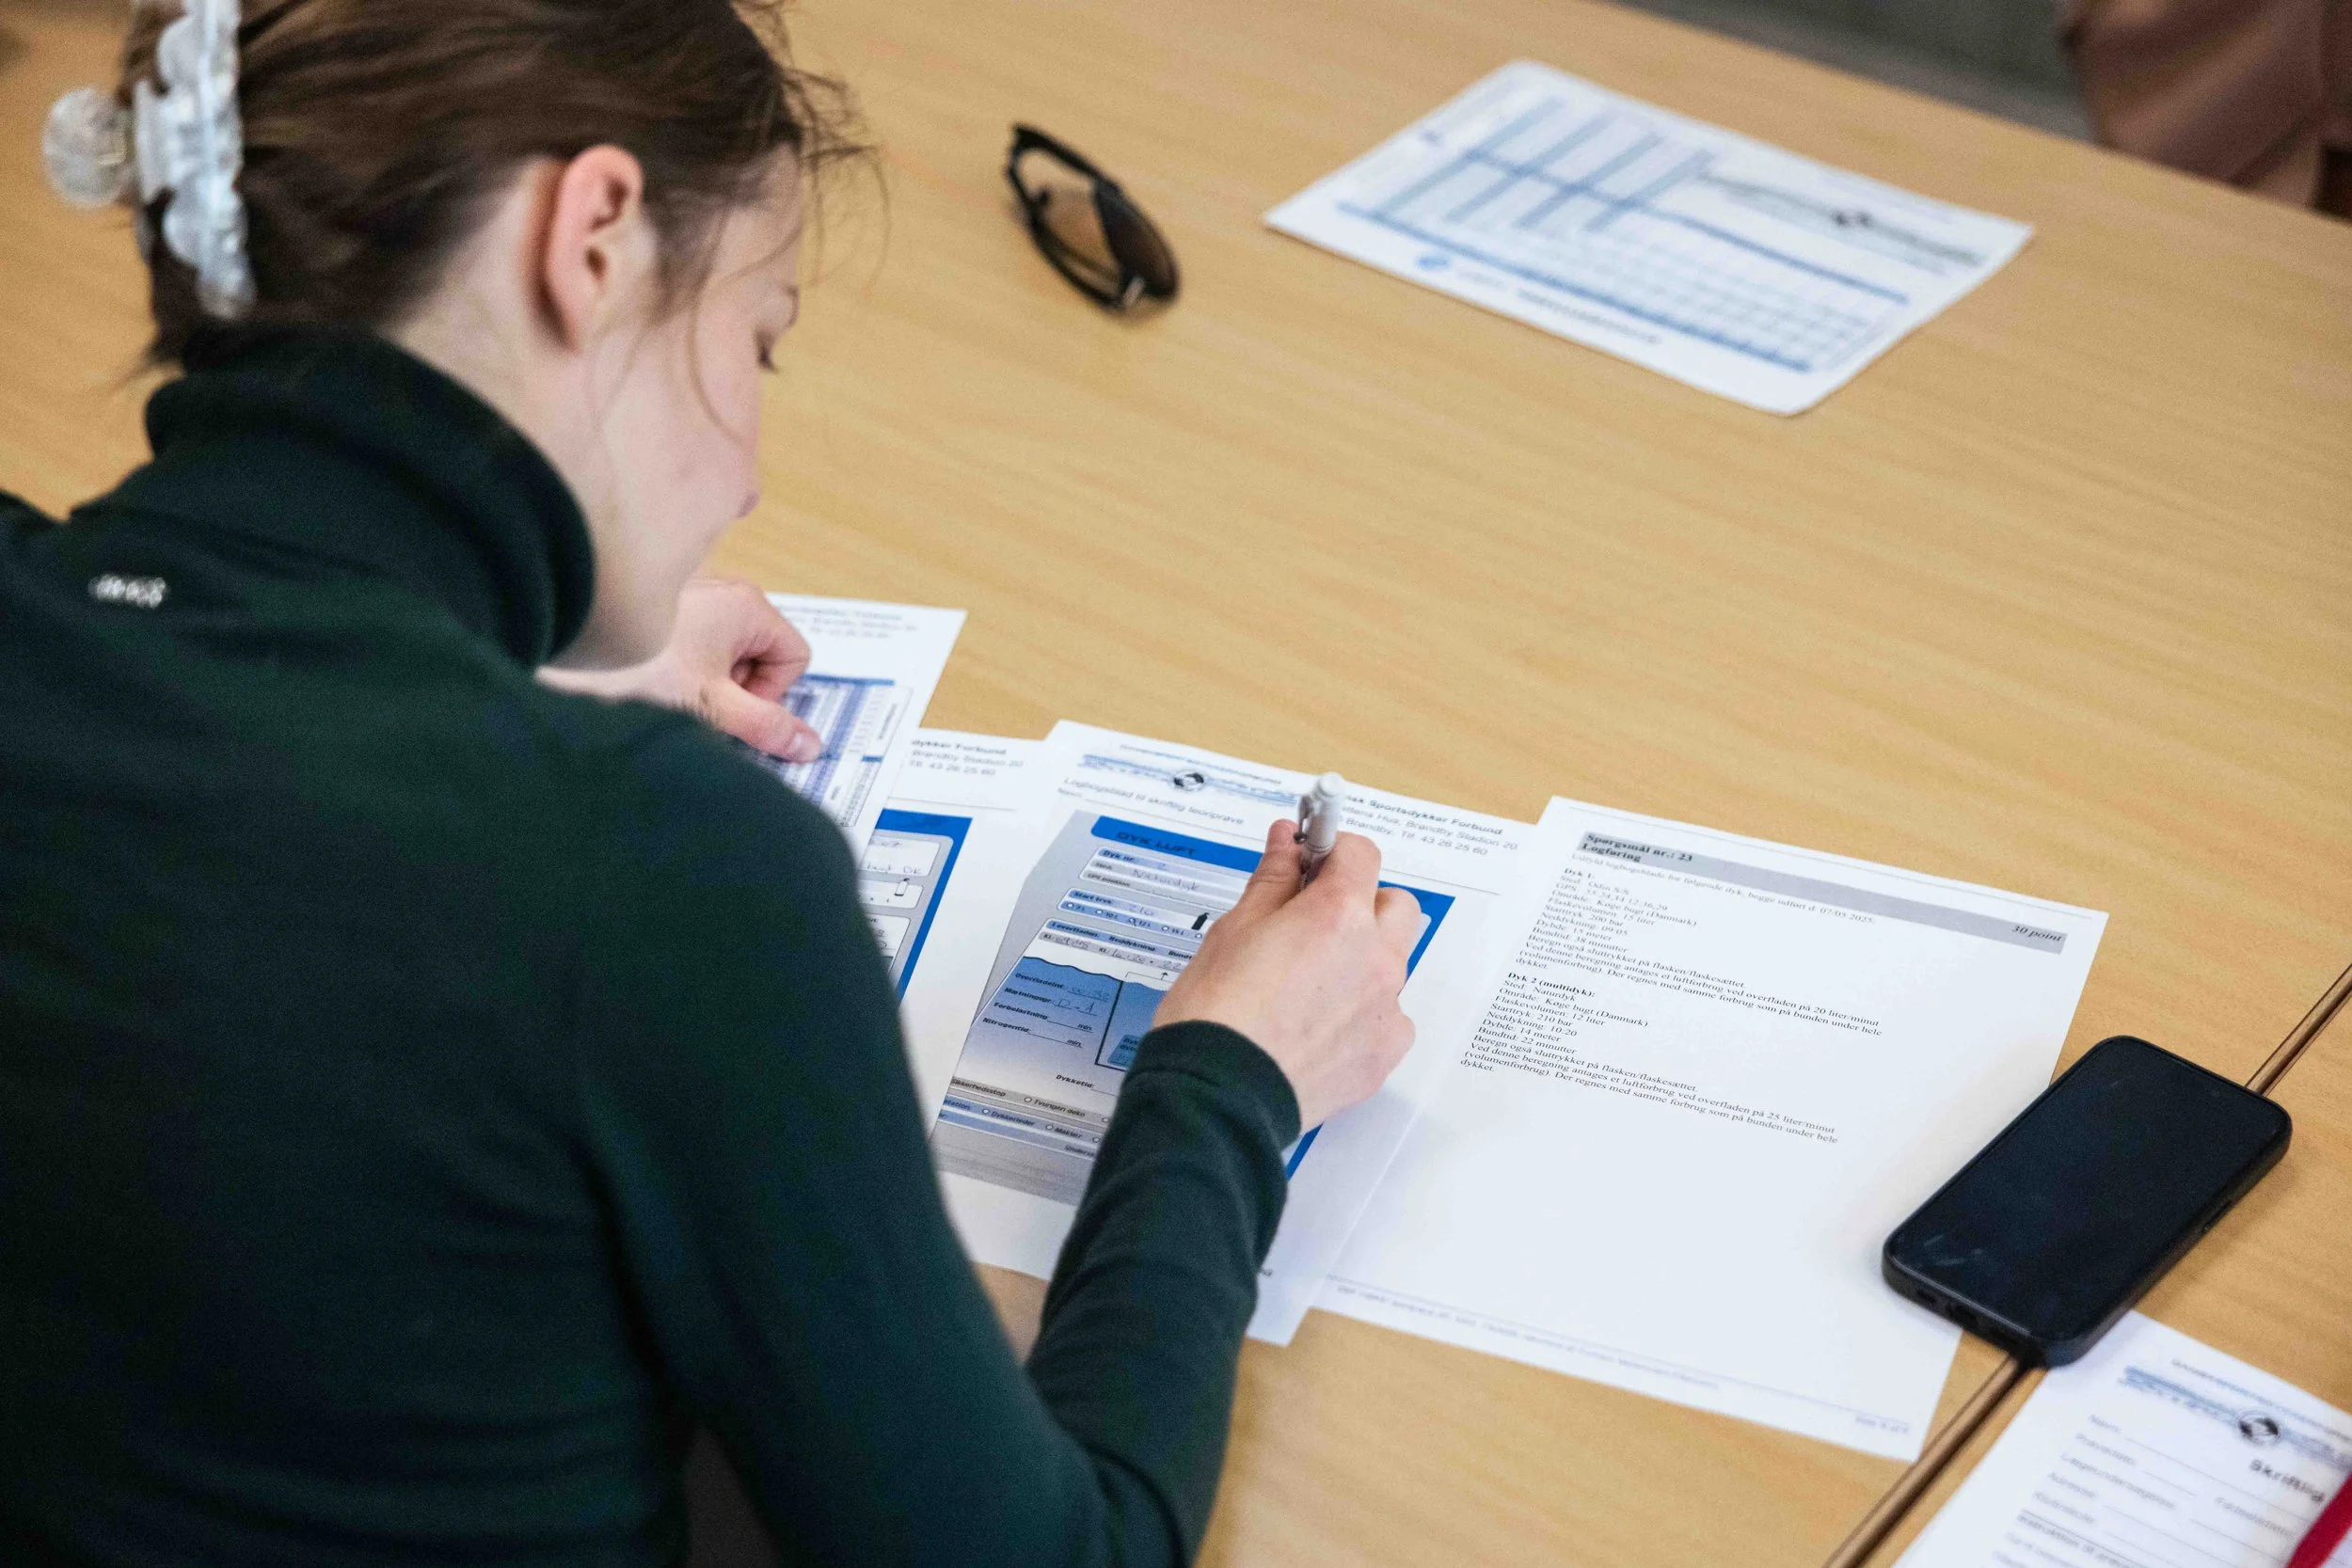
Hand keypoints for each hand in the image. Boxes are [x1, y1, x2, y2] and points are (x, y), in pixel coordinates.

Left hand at [538, 579, 823, 761]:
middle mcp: (724, 590)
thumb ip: (768, 726)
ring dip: (708, 679)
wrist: (566, 651)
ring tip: (670, 689)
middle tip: (699, 701)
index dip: (771, 691)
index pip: (794, 656)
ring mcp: (692, 595)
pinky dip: (681, 666)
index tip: (733, 706)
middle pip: (760, 652)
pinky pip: (695, 643)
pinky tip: (650, 677)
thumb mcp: (713, 707)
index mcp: (748, 605)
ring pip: (725, 651)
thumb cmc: (639, 669)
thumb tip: (810, 745)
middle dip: (737, 686)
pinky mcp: (662, 608)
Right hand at [1154, 822, 1424, 1129]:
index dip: (1332, 852)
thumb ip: (1272, 881)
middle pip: (1395, 906)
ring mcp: (1386, 1008)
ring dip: (1364, 959)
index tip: (1312, 860)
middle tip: (1312, 922)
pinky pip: (1388, 1017)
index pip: (1360, 854)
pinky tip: (1318, 1028)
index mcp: (1337, 915)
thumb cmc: (1215, 1014)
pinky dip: (1363, 1015)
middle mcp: (1375, 957)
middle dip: (1362, 904)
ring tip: (1309, 985)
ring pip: (1393, 963)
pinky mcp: (1385, 1054)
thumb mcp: (1234, 930)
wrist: (1217, 1096)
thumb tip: (1286, 844)